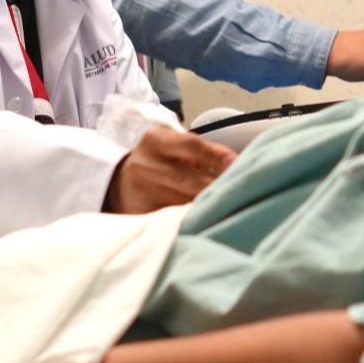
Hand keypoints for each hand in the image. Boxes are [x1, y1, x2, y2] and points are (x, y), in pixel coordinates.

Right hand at [106, 126, 235, 213]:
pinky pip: (171, 219)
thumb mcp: (173, 146)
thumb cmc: (159, 161)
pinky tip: (204, 221)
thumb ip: (201, 151)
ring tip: (227, 207)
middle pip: (189, 180)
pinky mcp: (139, 215)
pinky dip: (191, 221)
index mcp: (155, 141)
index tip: (236, 163)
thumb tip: (236, 163)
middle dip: (216, 187)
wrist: (121, 184)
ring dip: (207, 207)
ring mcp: (140, 193)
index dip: (216, 155)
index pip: (191, 145)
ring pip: (182, 203)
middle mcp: (144, 165)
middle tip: (241, 191)